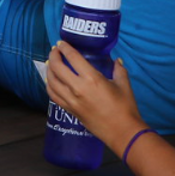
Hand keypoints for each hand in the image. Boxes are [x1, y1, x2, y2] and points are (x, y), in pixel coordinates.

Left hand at [47, 42, 145, 156]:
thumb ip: (119, 70)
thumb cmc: (125, 108)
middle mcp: (78, 88)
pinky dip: (49, 85)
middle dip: (53, 56)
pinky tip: (51, 81)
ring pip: (51, 81)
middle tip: (54, 51)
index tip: (61, 43)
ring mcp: (71, 100)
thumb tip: (116, 60)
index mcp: (92, 79)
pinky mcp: (70, 110)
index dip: (64, 48)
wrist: (122, 132)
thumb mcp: (124, 85)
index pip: (73, 58)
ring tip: (50, 64)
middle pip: (57, 68)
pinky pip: (53, 95)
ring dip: (48, 70)